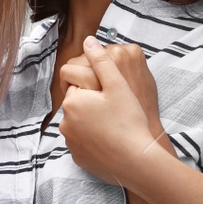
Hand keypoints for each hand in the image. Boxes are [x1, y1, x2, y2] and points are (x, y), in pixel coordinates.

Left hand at [60, 37, 166, 185]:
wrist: (136, 162)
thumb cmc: (129, 121)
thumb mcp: (117, 85)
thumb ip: (101, 61)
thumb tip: (88, 41)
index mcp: (72, 102)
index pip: (79, 85)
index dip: (96, 87)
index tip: (111, 95)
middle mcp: (65, 123)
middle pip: (79, 105)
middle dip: (93, 104)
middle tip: (117, 110)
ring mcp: (70, 143)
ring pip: (81, 124)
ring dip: (93, 122)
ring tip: (117, 126)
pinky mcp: (78, 159)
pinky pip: (85, 143)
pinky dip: (95, 141)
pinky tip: (113, 141)